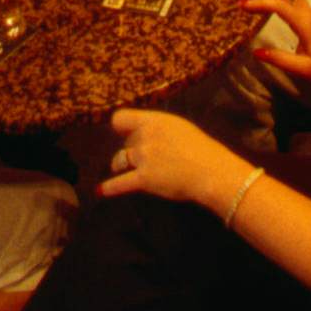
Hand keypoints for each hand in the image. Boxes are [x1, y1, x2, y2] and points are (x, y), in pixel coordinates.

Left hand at [100, 108, 246, 204]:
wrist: (211, 171)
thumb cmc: (202, 150)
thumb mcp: (179, 128)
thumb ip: (159, 129)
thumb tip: (145, 133)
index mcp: (154, 120)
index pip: (121, 118)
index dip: (121, 128)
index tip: (123, 134)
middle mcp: (145, 136)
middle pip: (124, 142)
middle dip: (130, 150)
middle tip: (141, 158)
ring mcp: (143, 158)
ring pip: (119, 160)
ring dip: (119, 165)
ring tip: (119, 169)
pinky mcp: (143, 179)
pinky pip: (119, 184)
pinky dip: (108, 188)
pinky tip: (99, 192)